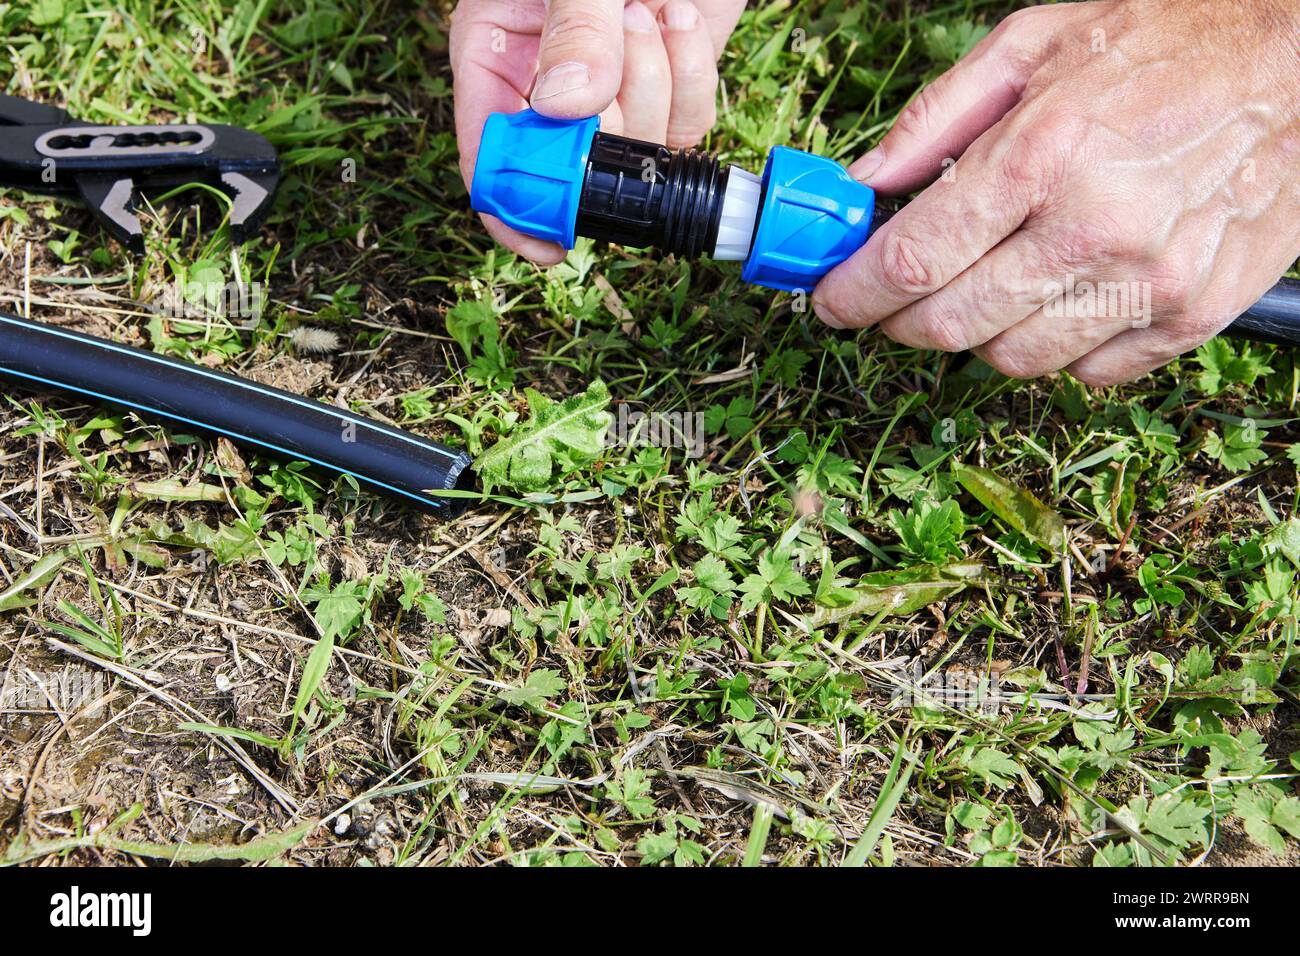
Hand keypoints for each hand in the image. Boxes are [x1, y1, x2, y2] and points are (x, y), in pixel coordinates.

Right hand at [451, 0, 745, 263]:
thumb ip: (575, 27)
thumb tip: (567, 106)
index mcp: (494, 56)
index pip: (489, 160)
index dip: (515, 210)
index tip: (551, 239)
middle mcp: (549, 86)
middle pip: (573, 168)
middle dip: (612, 118)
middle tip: (626, 32)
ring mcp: (612, 92)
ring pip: (637, 152)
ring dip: (658, 84)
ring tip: (649, 8)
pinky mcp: (668, 88)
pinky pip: (687, 125)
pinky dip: (694, 76)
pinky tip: (677, 17)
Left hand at [813, 0, 1299, 384]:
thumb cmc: (1168, 40)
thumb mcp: (1036, 42)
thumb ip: (937, 116)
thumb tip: (866, 181)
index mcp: (1040, 154)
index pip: (911, 263)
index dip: (851, 294)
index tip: (830, 301)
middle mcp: (1092, 228)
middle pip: (949, 325)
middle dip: (897, 323)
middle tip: (888, 302)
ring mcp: (1147, 282)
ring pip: (1011, 360)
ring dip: (976, 334)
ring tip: (984, 286)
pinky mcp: (1190, 316)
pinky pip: (1085, 373)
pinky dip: (1054, 347)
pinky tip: (1058, 296)